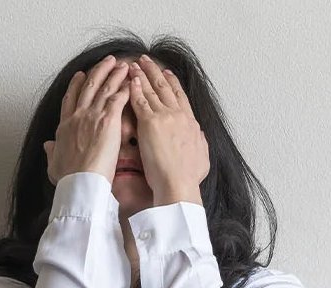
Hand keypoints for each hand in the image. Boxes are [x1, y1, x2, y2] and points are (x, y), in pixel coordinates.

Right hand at [44, 55, 130, 184]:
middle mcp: (77, 116)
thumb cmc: (69, 178)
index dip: (76, 85)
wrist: (79, 182)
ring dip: (114, 74)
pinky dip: (125, 88)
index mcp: (65, 126)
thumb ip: (52, 151)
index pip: (70, 99)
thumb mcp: (54, 163)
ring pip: (103, 89)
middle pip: (87, 87)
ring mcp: (92, 116)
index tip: (80, 75)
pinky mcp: (107, 121)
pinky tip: (132, 81)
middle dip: (98, 72)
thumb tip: (48, 145)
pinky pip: (117, 99)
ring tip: (122, 64)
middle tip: (107, 61)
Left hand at [128, 55, 208, 205]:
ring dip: (141, 75)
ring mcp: (165, 117)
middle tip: (146, 60)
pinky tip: (128, 79)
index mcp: (191, 123)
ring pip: (151, 90)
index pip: (180, 97)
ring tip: (134, 63)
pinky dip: (134, 88)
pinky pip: (140, 100)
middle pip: (165, 87)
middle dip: (154, 72)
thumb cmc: (189, 177)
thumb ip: (200, 141)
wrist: (180, 184)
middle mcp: (180, 116)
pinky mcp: (150, 123)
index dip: (173, 83)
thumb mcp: (202, 156)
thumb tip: (199, 133)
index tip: (166, 73)